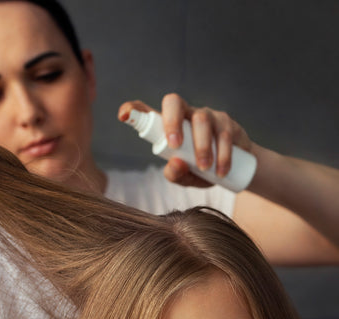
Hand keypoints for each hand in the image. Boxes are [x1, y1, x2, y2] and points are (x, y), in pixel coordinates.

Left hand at [118, 93, 252, 187]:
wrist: (236, 170)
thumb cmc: (201, 169)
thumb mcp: (185, 176)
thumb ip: (175, 174)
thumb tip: (174, 163)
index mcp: (168, 125)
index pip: (148, 111)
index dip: (134, 109)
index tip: (123, 116)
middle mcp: (186, 114)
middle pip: (174, 102)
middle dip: (172, 121)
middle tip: (175, 146)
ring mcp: (208, 116)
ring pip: (201, 119)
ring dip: (202, 145)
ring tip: (204, 168)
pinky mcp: (227, 123)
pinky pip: (224, 132)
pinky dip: (222, 153)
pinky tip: (220, 170)